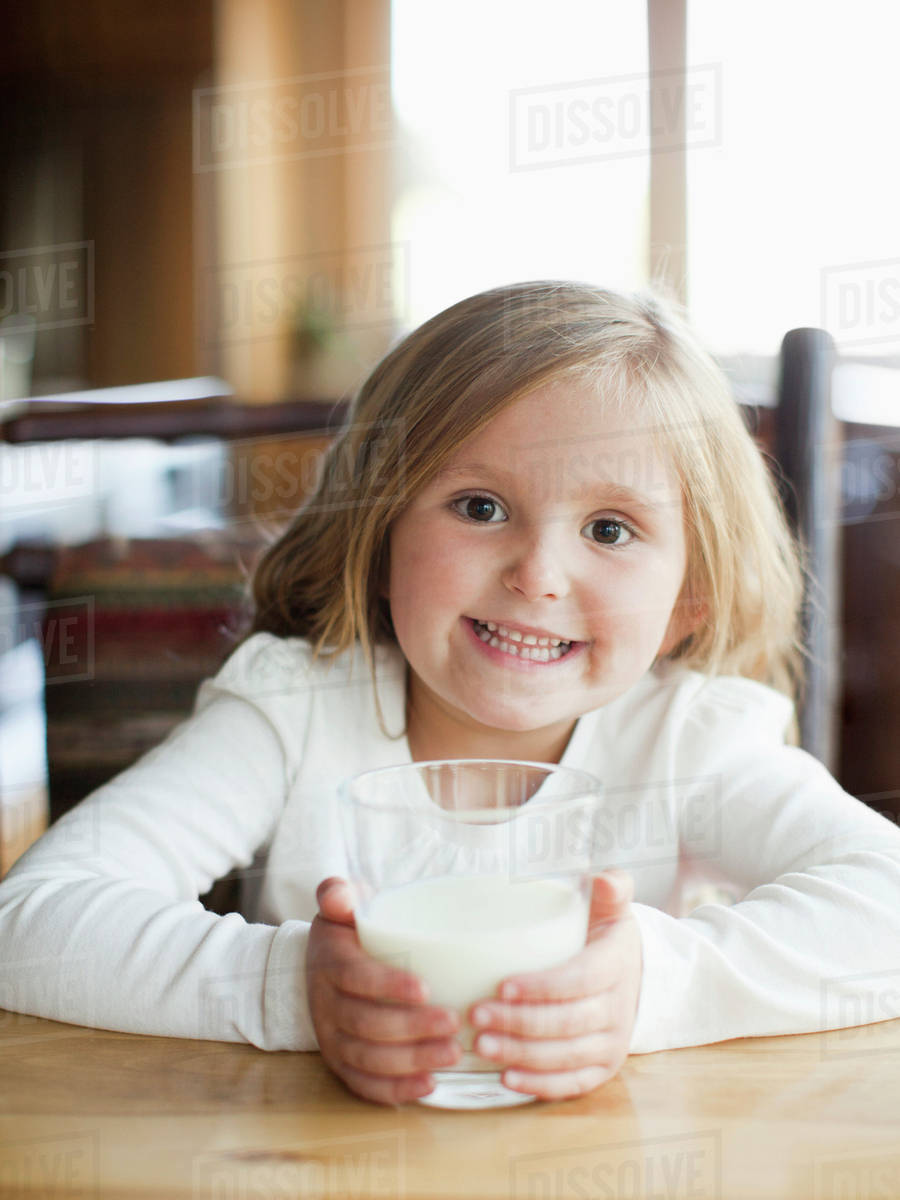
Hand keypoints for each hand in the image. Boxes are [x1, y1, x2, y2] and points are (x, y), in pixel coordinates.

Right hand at [306, 876, 461, 1104]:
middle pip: (366, 1024)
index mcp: (330, 963)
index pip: (356, 978)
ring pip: (368, 1058)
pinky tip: (429, 1084)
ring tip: (452, 1053)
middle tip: (453, 1022)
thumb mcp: (339, 905)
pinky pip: (364, 1084)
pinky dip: (395, 1090)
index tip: (426, 988)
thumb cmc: (345, 932)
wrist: (319, 965)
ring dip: (411, 1060)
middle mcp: (326, 1005)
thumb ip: (338, 893)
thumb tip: (339, 895)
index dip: (389, 986)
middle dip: (412, 1027)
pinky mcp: (341, 1063)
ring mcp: (332, 1038)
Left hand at [468, 870, 641, 1100]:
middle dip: (519, 1022)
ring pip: (566, 1056)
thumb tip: (601, 879)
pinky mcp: (603, 1069)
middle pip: (566, 1023)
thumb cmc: (606, 937)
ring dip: (521, 1054)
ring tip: (481, 1045)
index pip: (579, 980)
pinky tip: (506, 1078)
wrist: (636, 976)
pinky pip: (573, 1084)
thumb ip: (611, 887)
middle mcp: (618, 1009)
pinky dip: (540, 1085)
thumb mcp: (613, 907)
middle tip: (476, 1015)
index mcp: (615, 965)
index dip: (542, 987)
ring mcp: (612, 1043)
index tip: (502, 985)